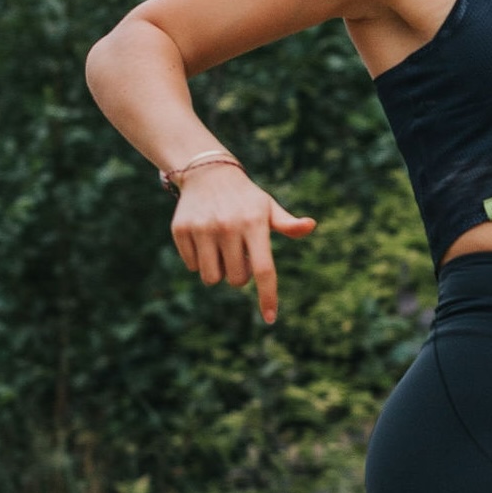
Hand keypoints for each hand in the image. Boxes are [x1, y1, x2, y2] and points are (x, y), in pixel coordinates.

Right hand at [169, 164, 316, 323]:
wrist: (208, 174)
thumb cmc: (246, 199)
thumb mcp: (268, 208)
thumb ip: (288, 224)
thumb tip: (310, 225)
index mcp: (254, 223)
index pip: (264, 269)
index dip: (267, 296)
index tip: (270, 318)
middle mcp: (228, 226)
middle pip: (236, 279)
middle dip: (240, 274)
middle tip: (239, 253)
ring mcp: (203, 228)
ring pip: (212, 278)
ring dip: (218, 271)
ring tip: (222, 250)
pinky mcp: (181, 230)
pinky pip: (192, 266)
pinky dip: (199, 261)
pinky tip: (204, 240)